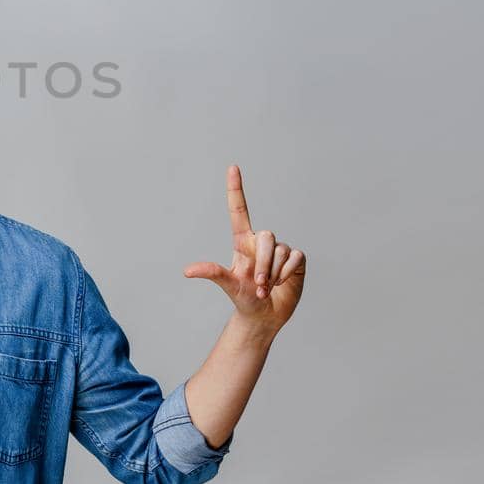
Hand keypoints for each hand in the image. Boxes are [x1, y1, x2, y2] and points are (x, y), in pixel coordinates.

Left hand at [183, 164, 305, 332]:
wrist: (265, 315)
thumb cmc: (245, 298)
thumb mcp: (228, 284)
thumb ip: (212, 273)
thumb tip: (187, 271)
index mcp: (242, 242)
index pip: (239, 210)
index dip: (236, 189)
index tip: (233, 167)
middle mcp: (261, 242)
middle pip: (266, 236)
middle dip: (264, 262)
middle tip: (260, 283)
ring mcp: (280, 249)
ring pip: (281, 250)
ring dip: (274, 272)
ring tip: (268, 287)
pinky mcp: (296, 259)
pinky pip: (295, 257)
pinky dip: (288, 272)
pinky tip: (283, 283)